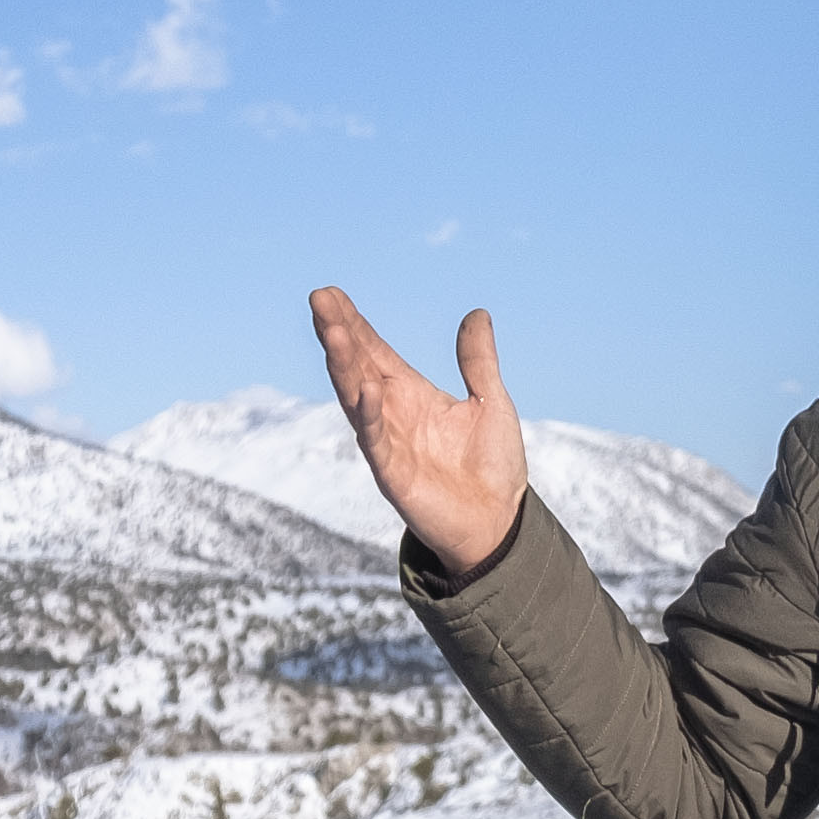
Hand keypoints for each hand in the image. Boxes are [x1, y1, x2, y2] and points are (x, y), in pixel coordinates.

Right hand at [307, 289, 529, 581]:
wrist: (499, 524)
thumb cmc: (493, 468)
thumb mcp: (491, 402)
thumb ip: (478, 361)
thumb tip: (477, 314)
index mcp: (412, 395)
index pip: (375, 351)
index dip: (354, 324)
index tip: (331, 294)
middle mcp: (392, 414)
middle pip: (357, 366)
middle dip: (339, 333)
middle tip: (318, 298)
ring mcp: (388, 443)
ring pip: (356, 397)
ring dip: (344, 365)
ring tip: (332, 330)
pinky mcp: (393, 475)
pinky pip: (376, 440)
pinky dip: (369, 414)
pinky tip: (364, 388)